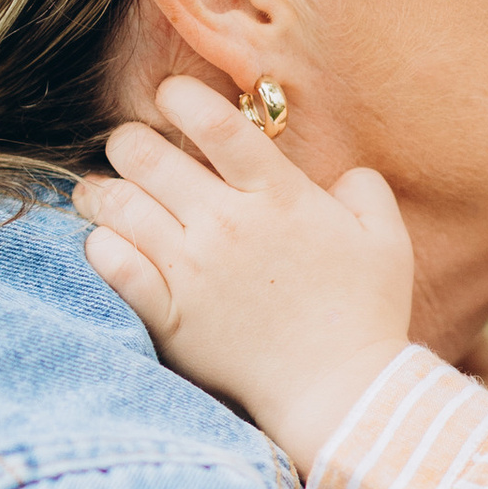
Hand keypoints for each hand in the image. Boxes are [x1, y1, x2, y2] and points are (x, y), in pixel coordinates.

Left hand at [73, 78, 418, 474]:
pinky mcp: (168, 315)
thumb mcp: (386, 240)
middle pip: (143, 153)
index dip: (179, 96)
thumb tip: (343, 175)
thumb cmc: (367, 315)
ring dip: (102, 191)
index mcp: (278, 195)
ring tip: (103, 192)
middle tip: (133, 150)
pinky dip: (101, 245)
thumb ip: (364, 191)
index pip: (211, 120)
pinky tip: (108, 242)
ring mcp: (191, 270)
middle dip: (129, 141)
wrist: (340, 392)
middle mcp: (226, 223)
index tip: (170, 98)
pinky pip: (110, 263)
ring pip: (116, 203)